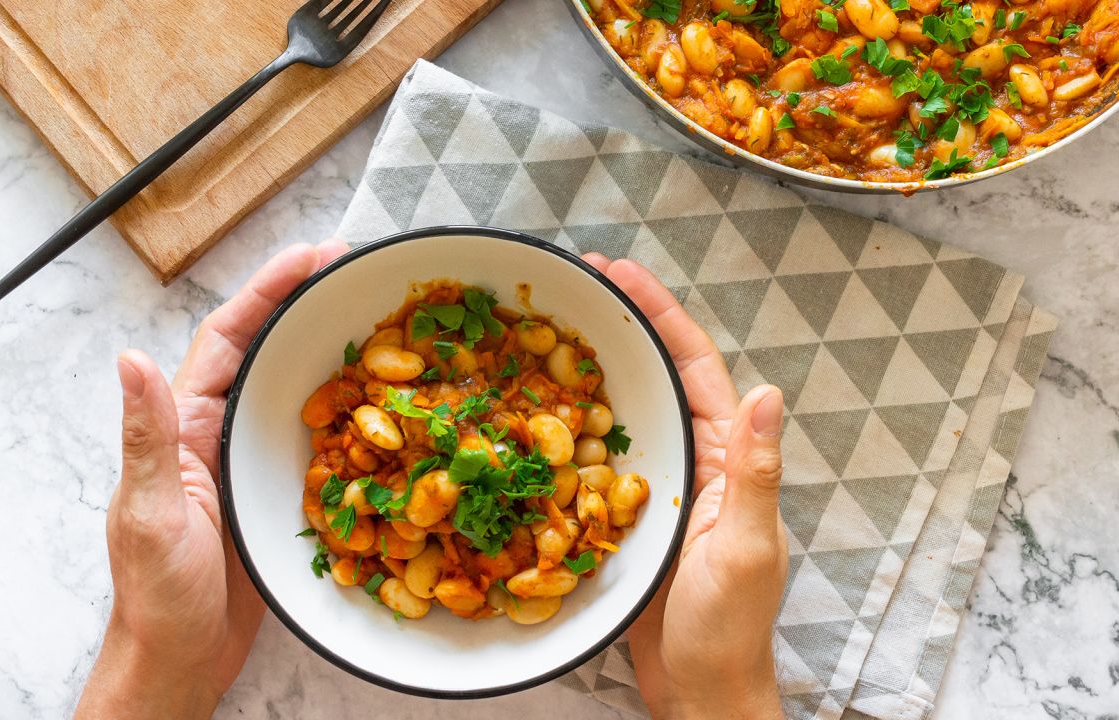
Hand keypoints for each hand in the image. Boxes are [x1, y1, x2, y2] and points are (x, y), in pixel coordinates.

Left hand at [75, 241, 347, 719]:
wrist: (182, 656)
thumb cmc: (156, 593)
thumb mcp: (151, 512)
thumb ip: (147, 436)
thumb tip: (130, 359)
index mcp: (185, 423)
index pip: (226, 336)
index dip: (266, 290)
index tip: (312, 255)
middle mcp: (218, 430)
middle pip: (266, 348)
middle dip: (307, 303)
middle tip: (359, 270)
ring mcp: (250, 459)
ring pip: (296, 387)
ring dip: (334, 350)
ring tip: (383, 319)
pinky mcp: (278, 491)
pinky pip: (320, 438)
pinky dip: (351, 413)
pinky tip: (388, 404)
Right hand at [581, 255, 787, 719]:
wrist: (698, 687)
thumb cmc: (728, 627)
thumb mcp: (744, 547)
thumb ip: (754, 472)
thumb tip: (767, 392)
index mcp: (727, 456)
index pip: (696, 367)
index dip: (660, 314)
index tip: (620, 272)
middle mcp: (694, 459)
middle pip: (656, 374)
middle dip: (620, 324)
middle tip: (571, 284)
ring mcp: (658, 484)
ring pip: (623, 409)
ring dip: (590, 367)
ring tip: (545, 329)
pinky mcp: (625, 513)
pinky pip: (594, 457)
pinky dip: (567, 426)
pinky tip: (531, 411)